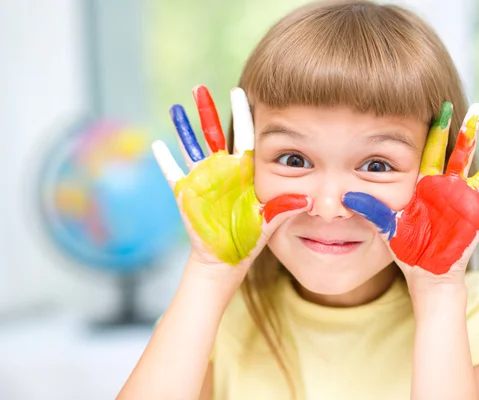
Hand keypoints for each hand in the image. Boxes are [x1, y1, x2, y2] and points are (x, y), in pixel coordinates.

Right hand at [152, 85, 310, 279]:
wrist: (227, 257)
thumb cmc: (250, 238)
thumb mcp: (269, 222)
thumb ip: (284, 208)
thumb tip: (307, 200)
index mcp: (243, 171)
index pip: (243, 135)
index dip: (241, 114)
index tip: (239, 90)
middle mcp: (222, 169)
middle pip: (213, 133)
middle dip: (206, 110)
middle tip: (199, 87)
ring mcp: (202, 179)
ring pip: (190, 146)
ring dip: (183, 128)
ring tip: (176, 106)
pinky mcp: (185, 192)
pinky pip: (172, 171)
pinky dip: (164, 159)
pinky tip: (157, 143)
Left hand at [342, 103, 478, 281]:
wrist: (425, 272)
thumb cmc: (407, 248)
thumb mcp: (387, 225)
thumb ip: (370, 209)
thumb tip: (344, 195)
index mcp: (426, 185)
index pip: (432, 151)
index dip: (437, 129)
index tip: (440, 106)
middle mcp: (448, 188)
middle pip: (462, 153)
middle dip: (469, 131)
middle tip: (478, 107)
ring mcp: (467, 202)